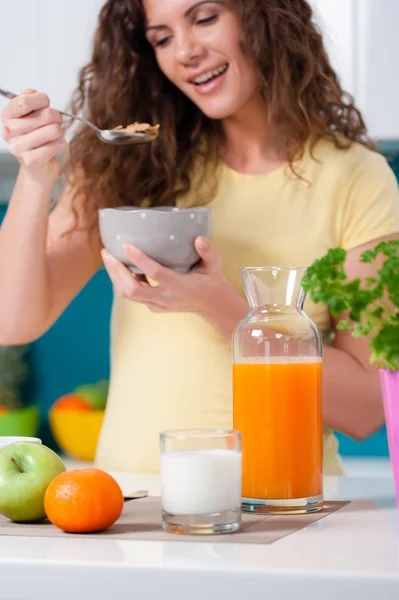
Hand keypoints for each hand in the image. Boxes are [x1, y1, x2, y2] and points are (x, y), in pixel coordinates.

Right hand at [1, 89, 66, 182]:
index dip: (42, 99)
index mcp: (7, 117)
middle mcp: (9, 132)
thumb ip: (29, 101)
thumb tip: (32, 92)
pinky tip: (54, 148)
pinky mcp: (33, 161)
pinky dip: (62, 144)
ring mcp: (19, 147)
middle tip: (54, 123)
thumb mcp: (29, 117)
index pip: (25, 101)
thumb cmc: (35, 139)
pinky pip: (59, 144)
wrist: (37, 170)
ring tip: (53, 136)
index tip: (46, 103)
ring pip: (54, 129)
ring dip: (60, 132)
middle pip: (46, 114)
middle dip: (57, 117)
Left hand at [102, 236, 227, 313]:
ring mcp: (158, 305)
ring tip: (108, 256)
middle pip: (133, 290)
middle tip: (107, 251)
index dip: (140, 260)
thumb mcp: (215, 264)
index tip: (126, 245)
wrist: (210, 304)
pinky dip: (122, 281)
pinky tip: (119, 265)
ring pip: (128, 294)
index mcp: (181, 287)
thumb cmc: (210, 278)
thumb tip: (199, 239)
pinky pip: (132, 295)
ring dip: (115, 276)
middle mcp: (166, 299)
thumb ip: (209, 251)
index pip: (156, 274)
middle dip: (117, 271)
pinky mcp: (153, 306)